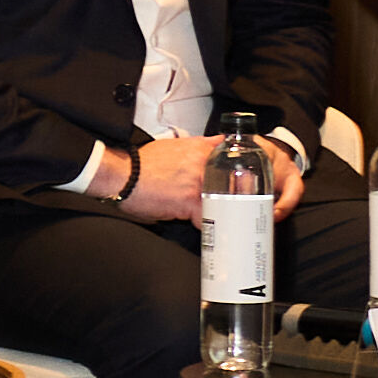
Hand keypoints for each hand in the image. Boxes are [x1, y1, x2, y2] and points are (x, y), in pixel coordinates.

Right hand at [116, 132, 299, 225]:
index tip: (254, 189)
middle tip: (248, 213)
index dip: (248, 178)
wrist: (122, 175)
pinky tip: (210, 233)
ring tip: (232, 227)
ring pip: (225, 204)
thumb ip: (200, 146)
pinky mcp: (189, 202)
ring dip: (229, 217)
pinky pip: (207, 219)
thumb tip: (218, 145)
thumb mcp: (174, 146)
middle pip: (237, 185)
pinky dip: (209, 227)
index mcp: (202, 149)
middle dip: (243, 201)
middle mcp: (204, 164)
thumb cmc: (143, 163)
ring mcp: (198, 183)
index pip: (238, 160)